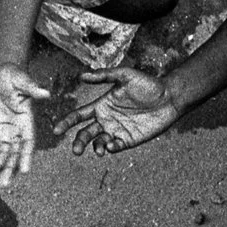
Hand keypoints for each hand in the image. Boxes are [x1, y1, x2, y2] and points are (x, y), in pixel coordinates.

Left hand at [0, 65, 51, 190]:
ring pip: (2, 155)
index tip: (25, 171)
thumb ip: (32, 88)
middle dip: (8, 169)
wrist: (2, 75)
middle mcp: (19, 132)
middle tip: (3, 184)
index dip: (27, 157)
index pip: (29, 143)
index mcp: (28, 122)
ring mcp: (7, 133)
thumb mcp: (22, 80)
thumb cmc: (15, 76)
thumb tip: (46, 93)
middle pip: (15, 154)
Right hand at [55, 67, 182, 154]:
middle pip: (86, 133)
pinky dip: (110, 148)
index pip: (79, 116)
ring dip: (95, 147)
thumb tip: (81, 76)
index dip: (67, 122)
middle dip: (79, 142)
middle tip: (76, 151)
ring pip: (99, 143)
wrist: (169, 97)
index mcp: (101, 105)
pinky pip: (116, 147)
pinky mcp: (129, 140)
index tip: (56, 130)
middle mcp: (106, 120)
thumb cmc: (147, 84)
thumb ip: (104, 76)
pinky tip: (110, 146)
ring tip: (99, 150)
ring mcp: (117, 131)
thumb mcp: (124, 76)